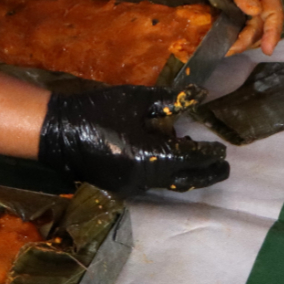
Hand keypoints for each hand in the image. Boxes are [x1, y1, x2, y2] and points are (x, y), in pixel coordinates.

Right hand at [38, 86, 227, 194]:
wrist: (59, 132)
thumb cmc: (99, 110)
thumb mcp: (136, 99)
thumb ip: (169, 100)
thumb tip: (199, 95)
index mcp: (152, 156)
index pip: (191, 158)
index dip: (209, 154)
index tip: (222, 149)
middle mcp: (146, 178)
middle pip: (186, 180)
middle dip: (208, 174)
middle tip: (224, 168)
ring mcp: (133, 187)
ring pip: (170, 184)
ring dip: (187, 174)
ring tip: (201, 161)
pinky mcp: (122, 188)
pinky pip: (153, 183)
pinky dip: (167, 173)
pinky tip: (169, 158)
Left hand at [193, 0, 283, 55]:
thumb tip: (255, 12)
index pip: (275, 13)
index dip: (273, 33)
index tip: (268, 51)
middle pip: (261, 23)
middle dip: (250, 39)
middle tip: (231, 49)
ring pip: (249, 23)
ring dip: (241, 36)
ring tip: (226, 47)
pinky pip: (237, 18)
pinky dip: (232, 29)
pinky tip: (222, 36)